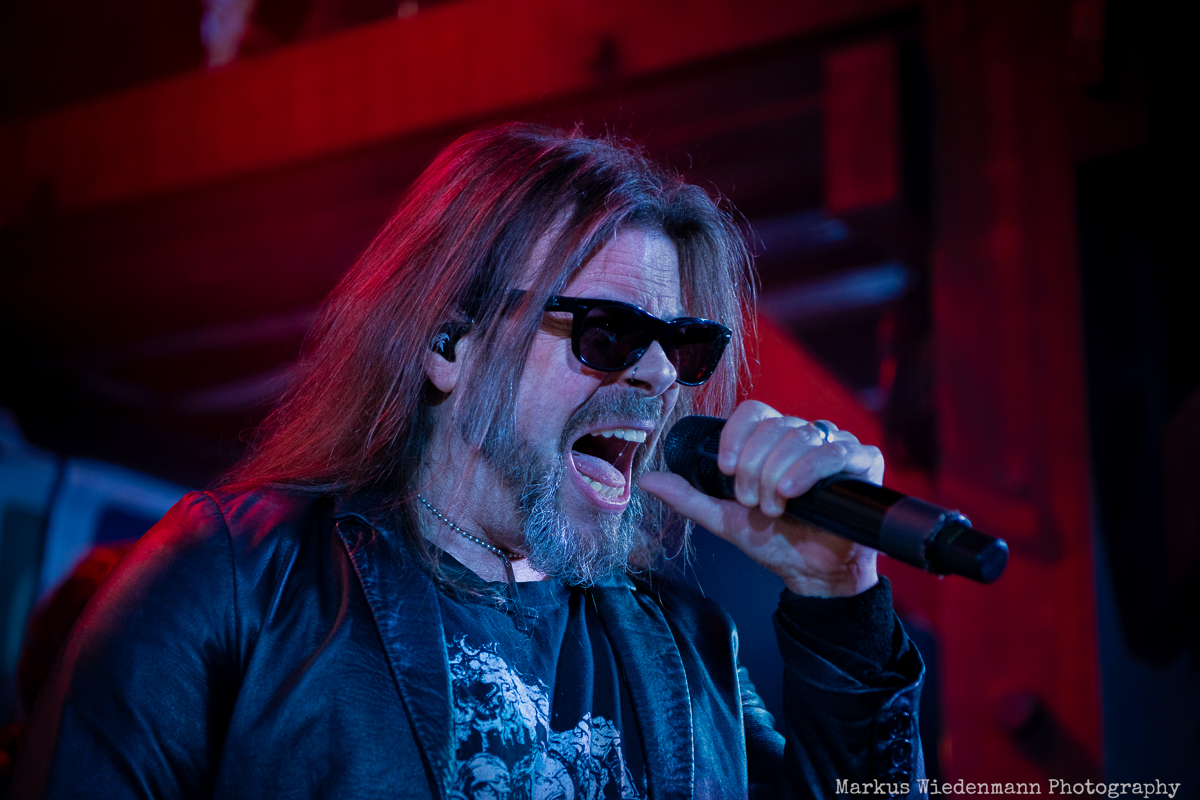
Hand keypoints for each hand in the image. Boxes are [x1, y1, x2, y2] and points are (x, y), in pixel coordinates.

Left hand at [639, 400, 884, 596]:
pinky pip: (838, 450)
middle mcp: (805, 436)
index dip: (735, 436)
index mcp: (774, 440)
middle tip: (751, 500)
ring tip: (773, 505)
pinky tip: (793, 490)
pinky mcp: (864, 462)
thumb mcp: (724, 518)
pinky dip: (811, 468)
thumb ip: (689, 497)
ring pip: (802, 435)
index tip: (725, 470)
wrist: (812, 574)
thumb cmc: (774, 541)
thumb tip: (649, 481)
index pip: (753, 412)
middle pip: (775, 425)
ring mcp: (836, 446)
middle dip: (753, 465)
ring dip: (777, 471)